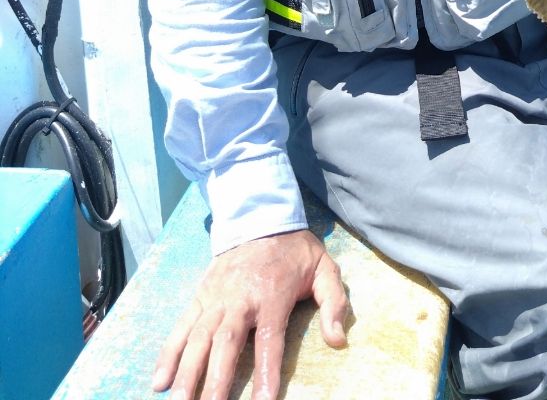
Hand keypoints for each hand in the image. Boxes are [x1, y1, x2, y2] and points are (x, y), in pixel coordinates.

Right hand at [152, 228, 348, 399]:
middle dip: (216, 381)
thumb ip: (334, 303)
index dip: (265, 373)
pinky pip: (181, 327)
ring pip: (198, 338)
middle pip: (226, 344)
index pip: (269, 342)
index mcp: (272, 296)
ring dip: (187, 372)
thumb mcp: (324, 268)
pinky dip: (168, 353)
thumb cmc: (294, 251)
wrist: (259, 216)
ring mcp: (215, 298)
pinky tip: (159, 380)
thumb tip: (337, 340)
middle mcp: (240, 300)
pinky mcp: (199, 296)